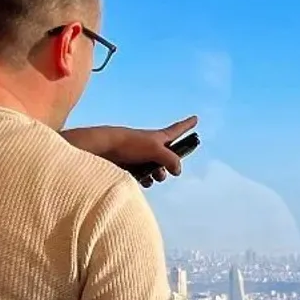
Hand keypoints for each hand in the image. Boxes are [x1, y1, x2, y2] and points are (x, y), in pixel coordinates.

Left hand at [61, 115, 198, 185]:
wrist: (104, 150)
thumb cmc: (130, 144)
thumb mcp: (156, 149)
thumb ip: (171, 159)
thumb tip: (177, 170)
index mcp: (158, 137)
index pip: (177, 130)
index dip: (187, 125)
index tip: (195, 118)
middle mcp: (151, 146)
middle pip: (168, 158)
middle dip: (169, 167)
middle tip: (165, 170)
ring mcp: (142, 157)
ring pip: (157, 170)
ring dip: (157, 175)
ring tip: (151, 176)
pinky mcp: (131, 167)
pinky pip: (145, 177)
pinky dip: (145, 180)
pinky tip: (141, 180)